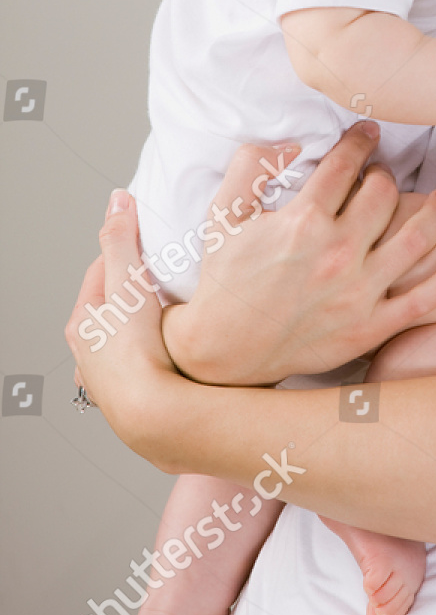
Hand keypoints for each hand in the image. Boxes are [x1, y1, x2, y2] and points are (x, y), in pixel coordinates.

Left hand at [65, 193, 178, 447]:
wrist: (153, 414)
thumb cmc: (137, 352)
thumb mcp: (128, 282)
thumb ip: (122, 239)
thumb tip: (117, 200)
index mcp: (82, 323)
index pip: (102, 272)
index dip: (127, 253)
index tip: (151, 245)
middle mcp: (88, 356)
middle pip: (112, 309)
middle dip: (136, 293)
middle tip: (167, 283)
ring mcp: (108, 382)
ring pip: (125, 344)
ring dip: (145, 330)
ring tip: (174, 321)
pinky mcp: (133, 402)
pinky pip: (144, 372)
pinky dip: (155, 361)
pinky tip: (174, 360)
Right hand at [160, 121, 435, 385]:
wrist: (223, 352)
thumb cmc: (224, 282)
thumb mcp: (222, 215)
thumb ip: (251, 167)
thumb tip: (290, 143)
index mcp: (302, 221)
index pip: (345, 165)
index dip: (359, 142)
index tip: (368, 133)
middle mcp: (337, 252)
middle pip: (383, 194)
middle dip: (386, 175)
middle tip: (384, 175)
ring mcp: (358, 291)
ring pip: (415, 239)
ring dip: (435, 212)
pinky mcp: (370, 326)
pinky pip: (424, 299)